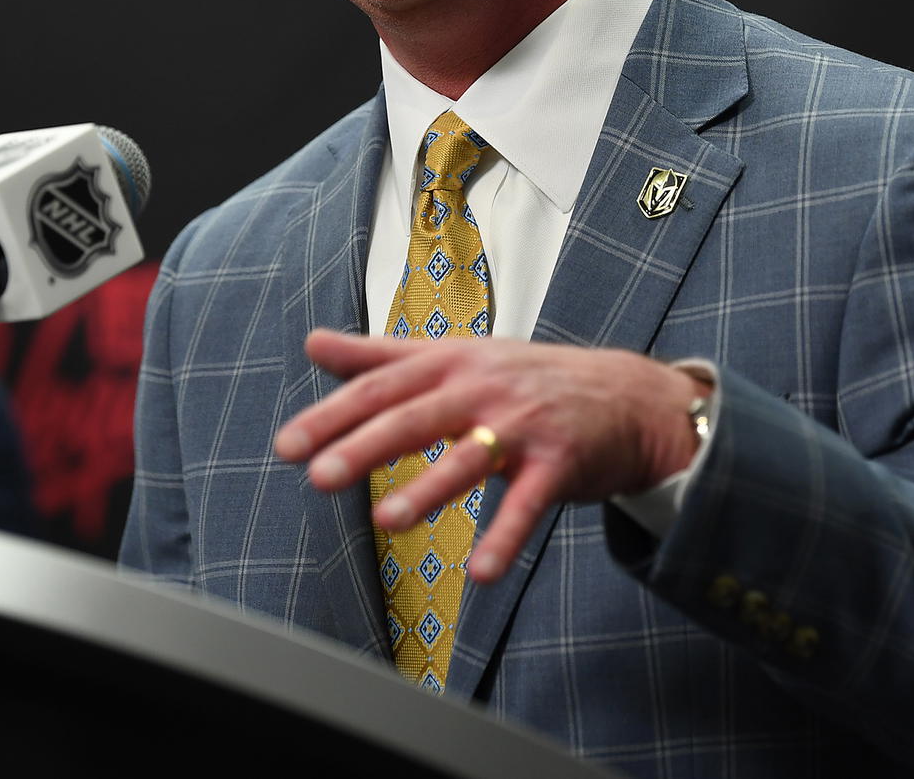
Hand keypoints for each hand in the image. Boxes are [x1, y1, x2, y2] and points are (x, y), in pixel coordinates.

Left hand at [274, 329, 709, 581]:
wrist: (625, 396)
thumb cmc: (527, 378)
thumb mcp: (454, 356)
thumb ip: (380, 354)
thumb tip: (313, 342)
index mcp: (450, 363)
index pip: (382, 386)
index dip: (333, 414)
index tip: (288, 444)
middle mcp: (482, 389)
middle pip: (416, 417)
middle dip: (365, 446)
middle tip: (318, 475)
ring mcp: (523, 425)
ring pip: (469, 457)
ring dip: (429, 489)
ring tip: (387, 519)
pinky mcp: (559, 463)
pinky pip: (528, 504)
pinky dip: (505, 537)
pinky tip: (481, 572)